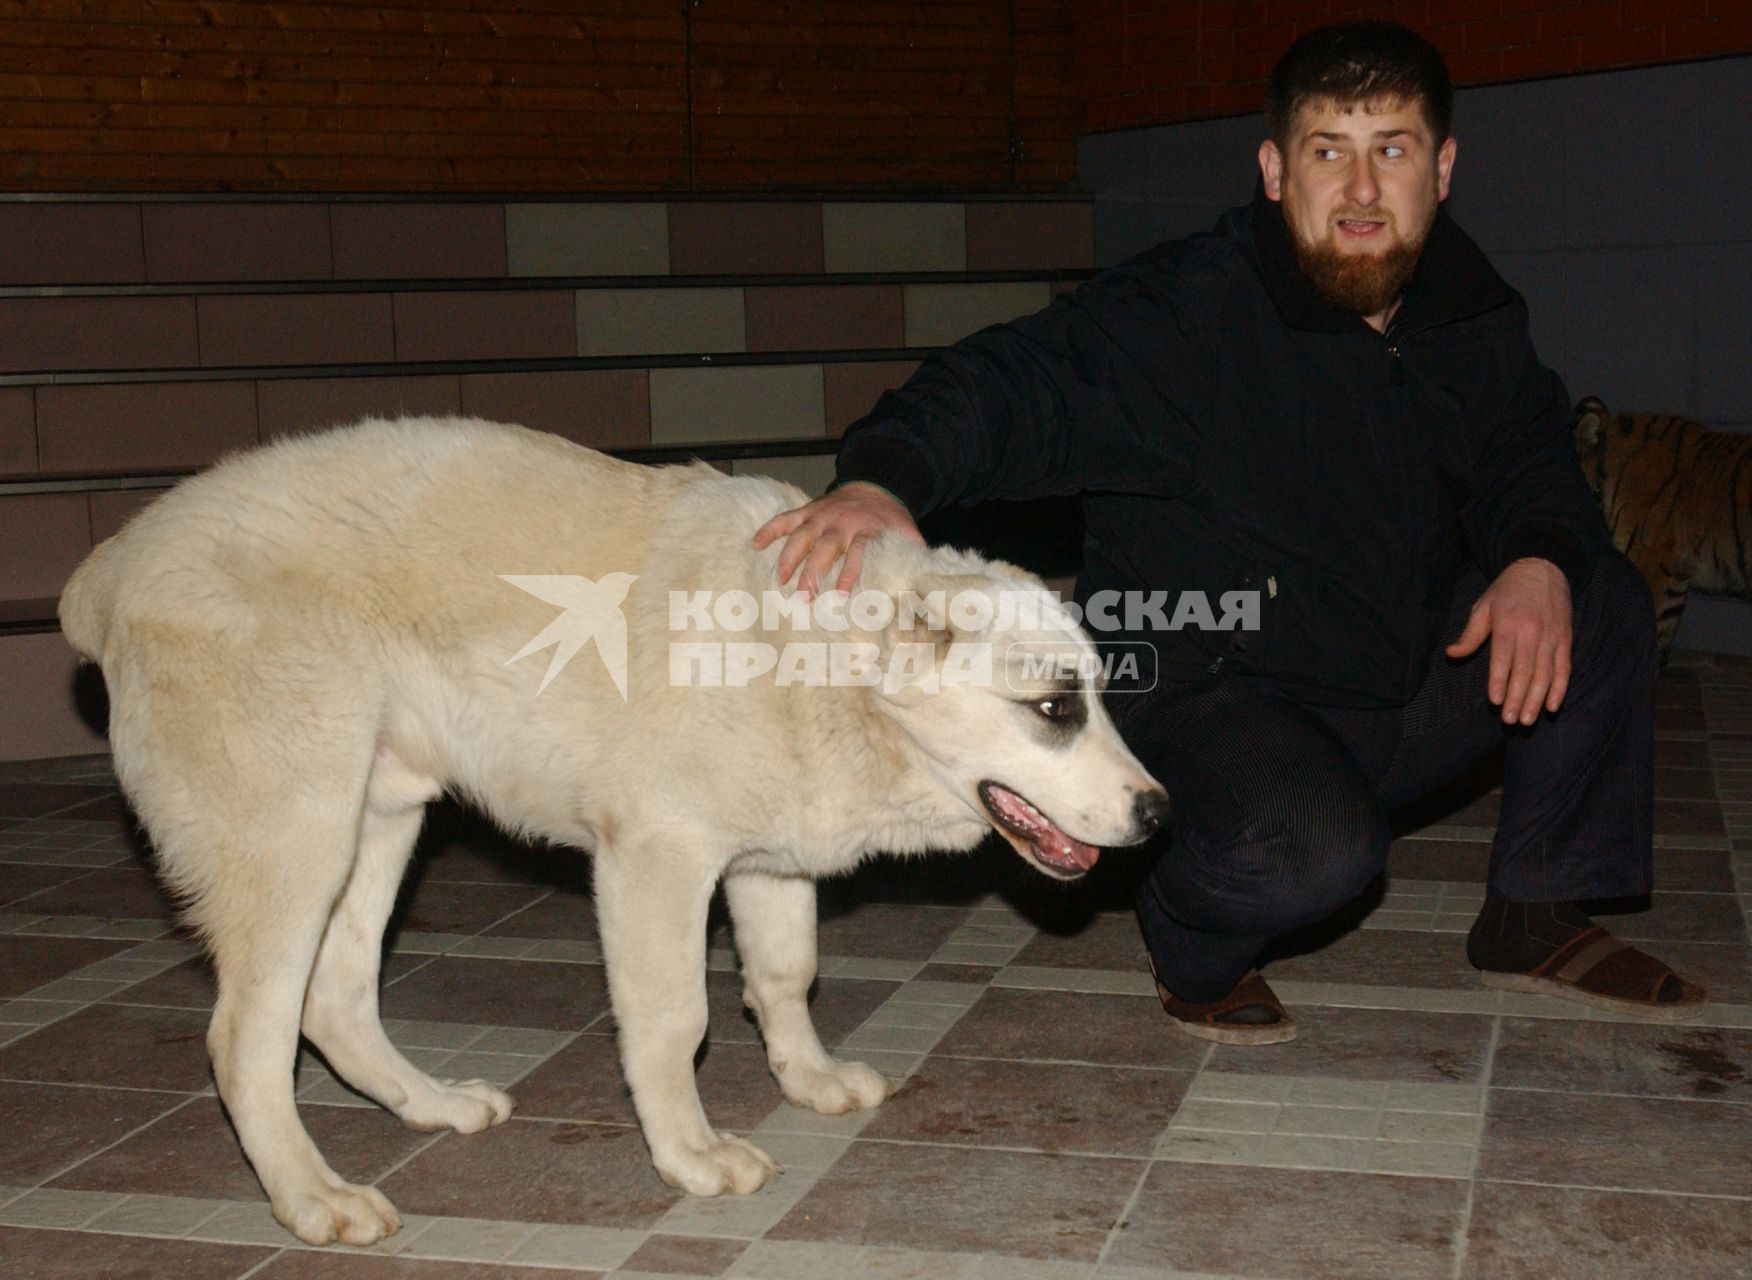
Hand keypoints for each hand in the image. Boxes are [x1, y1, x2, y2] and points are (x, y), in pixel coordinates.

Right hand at [750, 482, 923, 596]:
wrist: (875, 486)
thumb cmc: (889, 520)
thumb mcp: (907, 535)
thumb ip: (913, 557)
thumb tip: (926, 582)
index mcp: (866, 532)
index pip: (858, 554)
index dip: (850, 574)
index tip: (841, 597)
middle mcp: (841, 524)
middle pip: (825, 549)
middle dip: (813, 573)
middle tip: (803, 598)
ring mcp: (821, 516)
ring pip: (802, 536)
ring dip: (789, 557)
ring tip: (779, 579)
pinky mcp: (808, 511)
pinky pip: (786, 518)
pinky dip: (770, 529)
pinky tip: (754, 544)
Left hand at [1445, 558, 1573, 724]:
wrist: (1543, 567)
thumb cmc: (1507, 590)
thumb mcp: (1482, 606)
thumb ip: (1470, 634)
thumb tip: (1451, 655)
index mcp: (1508, 624)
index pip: (1503, 658)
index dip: (1499, 681)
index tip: (1495, 702)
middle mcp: (1532, 632)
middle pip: (1525, 671)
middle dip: (1517, 698)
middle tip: (1511, 720)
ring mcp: (1552, 636)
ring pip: (1545, 674)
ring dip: (1536, 699)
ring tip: (1528, 719)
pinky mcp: (1566, 639)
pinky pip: (1564, 668)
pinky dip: (1560, 688)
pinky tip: (1552, 705)